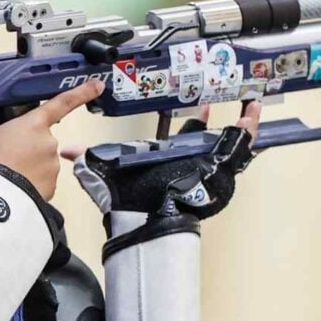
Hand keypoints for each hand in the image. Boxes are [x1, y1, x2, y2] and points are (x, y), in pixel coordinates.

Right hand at [0, 80, 103, 199]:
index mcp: (33, 123)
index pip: (61, 103)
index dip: (81, 93)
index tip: (98, 85)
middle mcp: (49, 141)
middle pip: (40, 141)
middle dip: (27, 148)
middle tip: (5, 158)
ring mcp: (53, 165)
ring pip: (42, 163)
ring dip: (29, 167)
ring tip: (8, 175)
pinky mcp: (53, 187)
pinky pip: (42, 182)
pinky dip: (32, 184)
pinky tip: (16, 188)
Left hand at [68, 100, 260, 218]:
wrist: (156, 213)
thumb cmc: (137, 196)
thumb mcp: (111, 168)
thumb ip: (88, 159)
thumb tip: (66, 152)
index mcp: (170, 158)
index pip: (184, 138)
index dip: (192, 124)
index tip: (200, 110)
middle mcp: (190, 159)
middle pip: (207, 139)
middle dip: (216, 125)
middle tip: (223, 107)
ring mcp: (207, 161)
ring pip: (227, 141)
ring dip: (240, 126)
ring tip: (251, 108)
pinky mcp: (220, 164)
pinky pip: (240, 145)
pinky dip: (250, 130)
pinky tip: (254, 113)